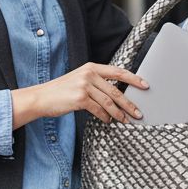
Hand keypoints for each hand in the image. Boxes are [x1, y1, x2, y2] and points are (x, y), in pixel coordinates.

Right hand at [15, 63, 149, 126]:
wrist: (42, 97)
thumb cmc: (61, 91)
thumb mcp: (79, 80)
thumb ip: (96, 82)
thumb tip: (115, 94)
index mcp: (91, 67)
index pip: (118, 71)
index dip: (133, 79)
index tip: (145, 85)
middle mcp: (89, 74)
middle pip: (116, 90)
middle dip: (129, 103)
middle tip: (138, 113)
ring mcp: (84, 86)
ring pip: (109, 101)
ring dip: (119, 113)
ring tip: (125, 120)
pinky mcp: (80, 98)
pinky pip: (99, 110)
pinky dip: (105, 117)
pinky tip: (109, 121)